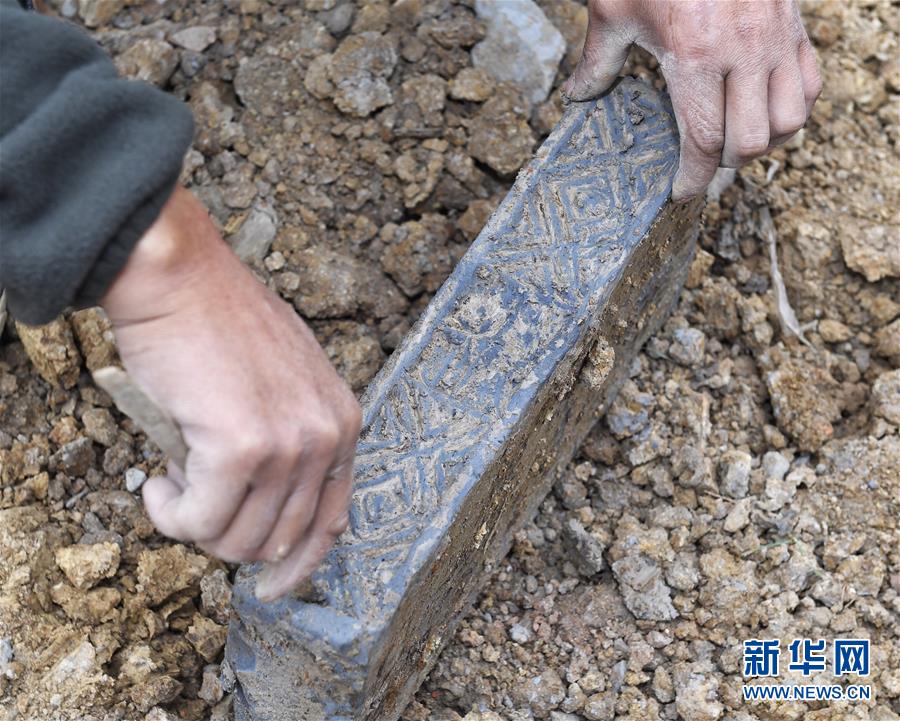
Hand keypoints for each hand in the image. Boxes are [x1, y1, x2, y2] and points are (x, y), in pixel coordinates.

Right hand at [101, 187, 361, 600]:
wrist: (182, 277)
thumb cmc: (220, 324)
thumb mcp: (284, 382)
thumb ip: (289, 441)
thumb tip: (263, 509)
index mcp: (343, 423)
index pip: (333, 520)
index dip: (300, 563)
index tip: (272, 585)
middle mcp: (327, 437)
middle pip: (279, 541)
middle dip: (227, 536)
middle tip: (193, 499)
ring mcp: (288, 444)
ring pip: (235, 539)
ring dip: (193, 524)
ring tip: (172, 480)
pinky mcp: (240, 447)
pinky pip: (198, 521)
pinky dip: (169, 513)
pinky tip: (158, 481)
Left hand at [562, 0, 822, 199]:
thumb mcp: (614, 10)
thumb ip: (598, 61)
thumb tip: (579, 98)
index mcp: (696, 54)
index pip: (705, 141)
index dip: (694, 178)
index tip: (681, 193)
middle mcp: (743, 51)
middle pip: (749, 142)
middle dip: (723, 165)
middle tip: (701, 165)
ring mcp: (776, 39)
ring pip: (788, 122)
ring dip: (762, 143)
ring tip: (734, 142)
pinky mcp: (795, 28)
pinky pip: (809, 87)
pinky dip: (791, 111)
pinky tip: (764, 113)